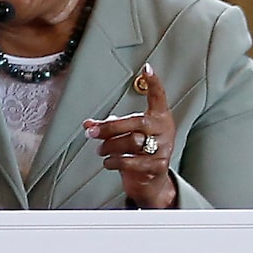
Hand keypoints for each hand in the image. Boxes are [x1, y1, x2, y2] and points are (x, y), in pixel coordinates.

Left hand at [82, 63, 178, 209]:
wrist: (152, 183)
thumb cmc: (139, 153)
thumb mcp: (126, 136)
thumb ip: (109, 127)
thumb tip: (87, 124)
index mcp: (159, 117)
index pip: (158, 97)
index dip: (154, 83)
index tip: (147, 69)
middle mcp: (164, 130)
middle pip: (135, 122)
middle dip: (109, 127)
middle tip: (92, 132)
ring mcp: (163, 148)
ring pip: (131, 141)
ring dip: (109, 146)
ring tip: (101, 150)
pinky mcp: (158, 166)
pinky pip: (132, 162)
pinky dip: (114, 162)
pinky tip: (108, 163)